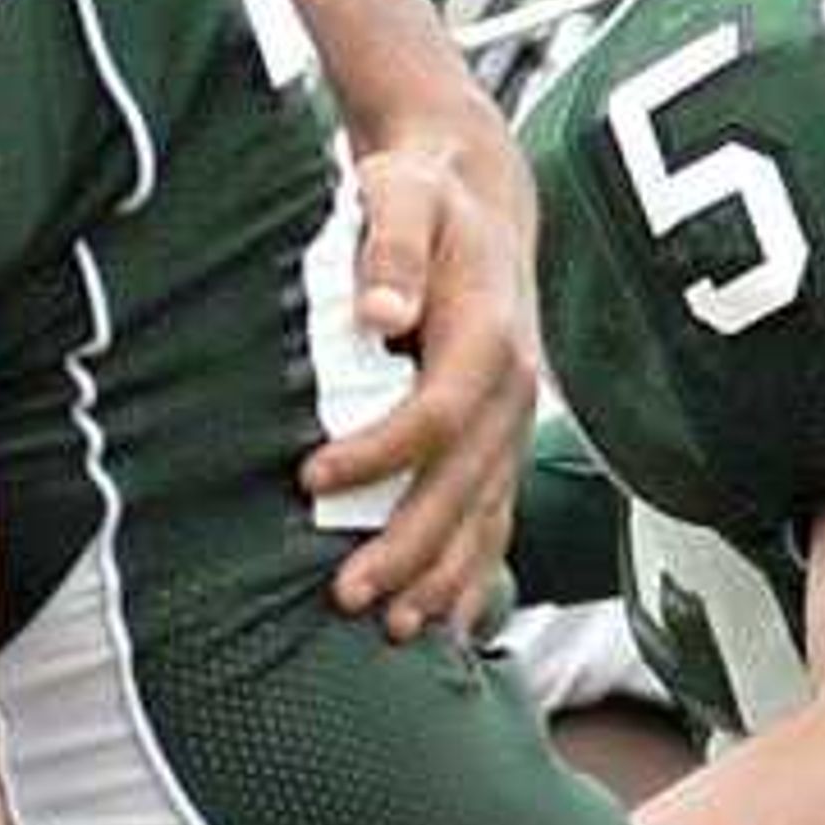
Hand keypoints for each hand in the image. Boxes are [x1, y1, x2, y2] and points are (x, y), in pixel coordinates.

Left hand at [305, 98, 540, 635]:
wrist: (478, 198)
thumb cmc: (424, 198)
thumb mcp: (403, 195)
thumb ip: (391, 246)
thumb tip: (383, 314)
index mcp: (488, 335)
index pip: (436, 413)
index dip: (377, 454)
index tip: (311, 477)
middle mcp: (513, 389)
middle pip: (464, 485)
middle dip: (410, 547)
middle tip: (348, 594)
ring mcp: (513, 423)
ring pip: (486, 516)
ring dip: (444, 578)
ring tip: (396, 630)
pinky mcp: (501, 443)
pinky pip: (495, 519)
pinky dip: (473, 575)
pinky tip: (446, 625)